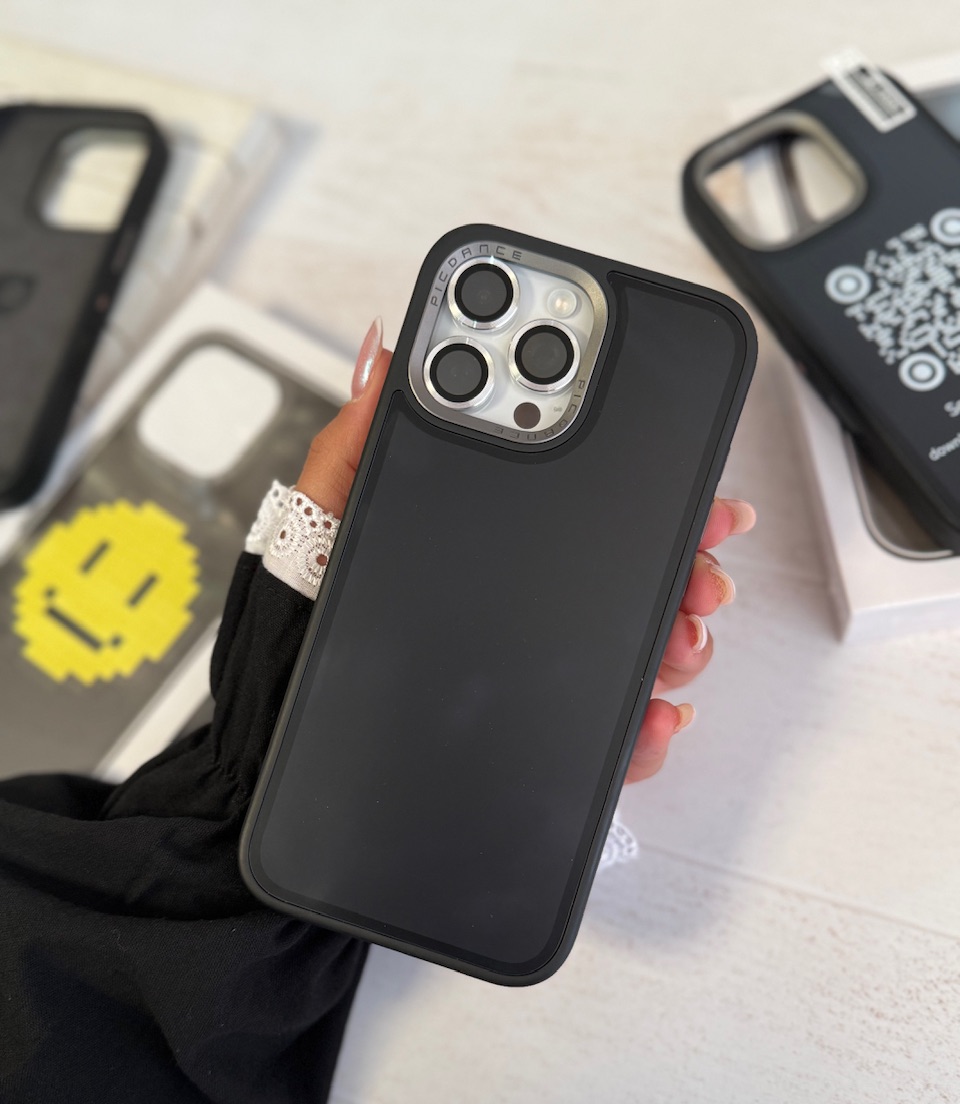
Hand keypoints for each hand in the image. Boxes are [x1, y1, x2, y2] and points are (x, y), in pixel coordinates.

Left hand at [298, 319, 755, 784]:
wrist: (279, 727)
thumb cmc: (296, 623)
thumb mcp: (322, 520)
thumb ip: (355, 441)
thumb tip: (384, 354)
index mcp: (485, 526)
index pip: (581, 487)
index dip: (649, 476)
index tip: (689, 483)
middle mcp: (518, 587)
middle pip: (634, 566)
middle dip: (688, 563)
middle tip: (701, 568)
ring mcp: (531, 656)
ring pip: (639, 645)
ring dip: (681, 641)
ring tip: (678, 643)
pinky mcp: (529, 723)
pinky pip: (606, 728)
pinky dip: (645, 727)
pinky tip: (650, 717)